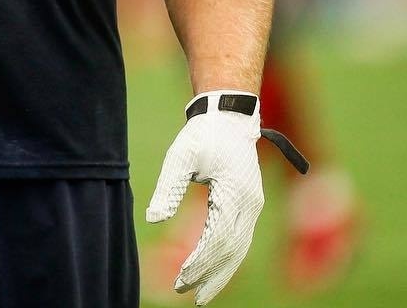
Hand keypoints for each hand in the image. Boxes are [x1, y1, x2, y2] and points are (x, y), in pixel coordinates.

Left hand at [146, 91, 272, 304]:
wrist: (228, 117)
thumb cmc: (203, 135)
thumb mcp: (180, 156)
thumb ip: (168, 188)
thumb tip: (153, 219)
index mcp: (234, 194)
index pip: (218, 239)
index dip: (200, 262)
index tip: (181, 279)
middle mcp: (249, 205)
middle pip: (232, 251)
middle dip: (210, 275)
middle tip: (186, 293)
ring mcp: (253, 206)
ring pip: (239, 249)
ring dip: (220, 272)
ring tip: (200, 293)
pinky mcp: (249, 204)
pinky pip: (240, 239)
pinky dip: (227, 258)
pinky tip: (213, 269)